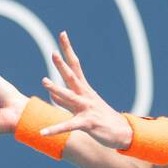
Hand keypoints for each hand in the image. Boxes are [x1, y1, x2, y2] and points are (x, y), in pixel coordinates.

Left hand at [34, 30, 134, 150]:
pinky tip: (43, 132)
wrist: (124, 133)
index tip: (62, 34)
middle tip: (53, 52)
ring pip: (69, 97)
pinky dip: (55, 129)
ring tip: (44, 81)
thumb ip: (66, 100)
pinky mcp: (87, 124)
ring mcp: (87, 109)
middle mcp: (86, 96)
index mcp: (85, 90)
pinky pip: (68, 126)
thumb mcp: (84, 107)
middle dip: (62, 65)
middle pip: (72, 77)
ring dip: (56, 89)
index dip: (68, 50)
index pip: (75, 66)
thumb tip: (52, 94)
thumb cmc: (103, 119)